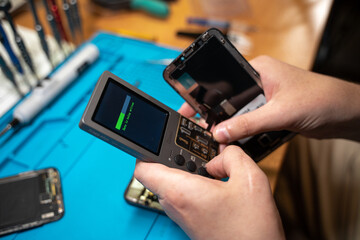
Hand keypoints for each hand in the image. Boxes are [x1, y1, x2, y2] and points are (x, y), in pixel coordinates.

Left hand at [134, 146, 284, 239]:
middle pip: (160, 168)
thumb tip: (223, 151)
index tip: (159, 133)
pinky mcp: (191, 216)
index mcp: (181, 191)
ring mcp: (182, 211)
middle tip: (192, 136)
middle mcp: (175, 203)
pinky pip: (185, 189)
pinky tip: (215, 171)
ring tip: (208, 152)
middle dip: (175, 148)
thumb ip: (233, 154)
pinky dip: (195, 176)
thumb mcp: (249, 179)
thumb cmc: (249, 231)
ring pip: (174, 178)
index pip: (143, 165)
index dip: (147, 145)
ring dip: (188, 163)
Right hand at [211, 56, 359, 142]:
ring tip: (217, 139)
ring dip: (231, 126)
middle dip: (215, 115)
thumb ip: (248, 123)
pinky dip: (244, 132)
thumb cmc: (321, 99)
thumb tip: (220, 133)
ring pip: (239, 113)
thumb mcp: (280, 112)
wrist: (346, 113)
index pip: (222, 81)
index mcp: (257, 70)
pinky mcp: (270, 112)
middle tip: (201, 129)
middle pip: (228, 100)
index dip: (204, 96)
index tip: (190, 110)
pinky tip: (237, 142)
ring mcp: (265, 98)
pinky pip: (250, 122)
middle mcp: (259, 82)